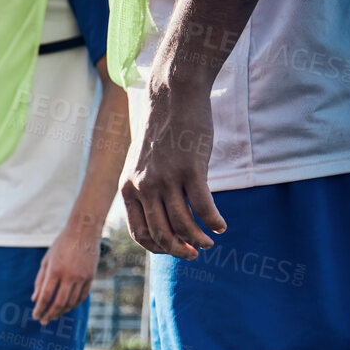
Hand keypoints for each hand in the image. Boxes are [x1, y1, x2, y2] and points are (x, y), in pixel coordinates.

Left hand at [32, 219, 99, 323]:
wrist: (84, 231)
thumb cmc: (61, 244)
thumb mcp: (46, 260)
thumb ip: (40, 280)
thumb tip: (34, 299)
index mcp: (55, 270)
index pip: (46, 296)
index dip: (40, 308)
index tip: (35, 316)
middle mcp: (69, 276)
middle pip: (59, 302)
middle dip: (50, 314)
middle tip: (43, 321)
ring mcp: (82, 277)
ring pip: (71, 302)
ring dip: (61, 312)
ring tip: (53, 316)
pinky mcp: (91, 277)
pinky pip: (81, 297)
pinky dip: (73, 305)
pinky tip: (66, 308)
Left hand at [119, 79, 224, 259]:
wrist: (173, 96)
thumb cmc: (162, 130)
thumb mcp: (142, 162)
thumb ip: (146, 188)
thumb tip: (161, 215)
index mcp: (128, 188)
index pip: (139, 232)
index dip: (157, 248)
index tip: (173, 251)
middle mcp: (144, 187)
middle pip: (161, 234)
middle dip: (179, 250)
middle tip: (195, 253)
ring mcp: (167, 179)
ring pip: (183, 225)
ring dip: (198, 239)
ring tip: (209, 242)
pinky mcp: (190, 170)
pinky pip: (203, 207)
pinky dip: (213, 222)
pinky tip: (220, 226)